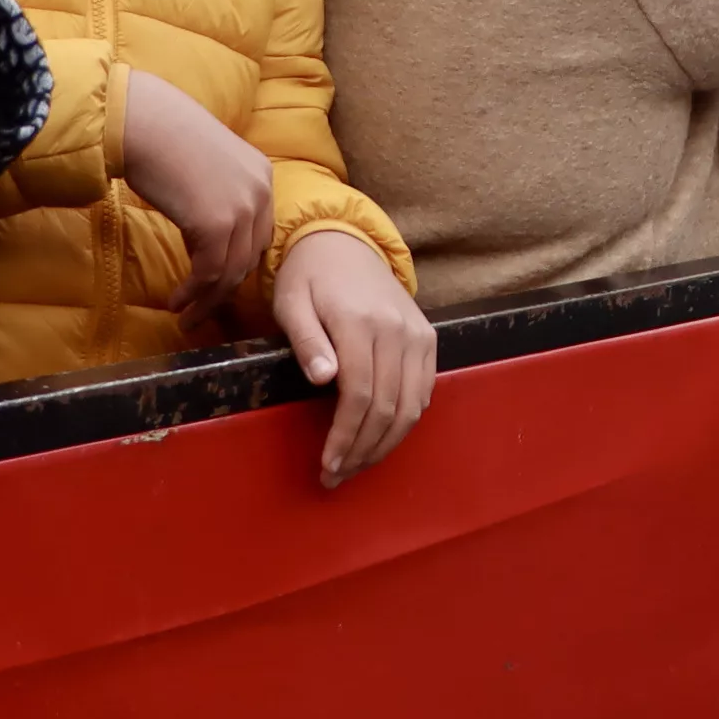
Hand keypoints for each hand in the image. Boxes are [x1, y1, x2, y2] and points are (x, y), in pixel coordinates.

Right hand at [124, 70, 273, 313]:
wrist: (142, 121)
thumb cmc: (162, 137)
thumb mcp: (207, 166)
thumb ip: (218, 195)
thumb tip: (206, 232)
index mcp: (262, 175)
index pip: (258, 234)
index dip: (236, 264)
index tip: (216, 284)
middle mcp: (261, 191)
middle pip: (248, 256)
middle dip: (224, 288)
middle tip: (202, 308)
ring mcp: (243, 208)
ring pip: (231, 272)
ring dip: (207, 300)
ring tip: (186, 314)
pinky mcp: (217, 224)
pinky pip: (210, 272)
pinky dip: (194, 293)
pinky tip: (177, 301)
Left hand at [271, 231, 432, 486]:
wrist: (345, 242)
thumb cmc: (308, 277)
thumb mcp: (291, 302)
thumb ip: (306, 340)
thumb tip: (322, 378)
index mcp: (359, 321)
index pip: (359, 394)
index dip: (345, 437)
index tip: (327, 465)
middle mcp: (396, 330)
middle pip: (388, 407)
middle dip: (363, 451)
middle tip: (337, 476)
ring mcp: (417, 334)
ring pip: (412, 407)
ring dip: (386, 445)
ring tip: (358, 465)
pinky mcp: (428, 338)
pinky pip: (424, 391)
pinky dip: (405, 421)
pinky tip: (381, 437)